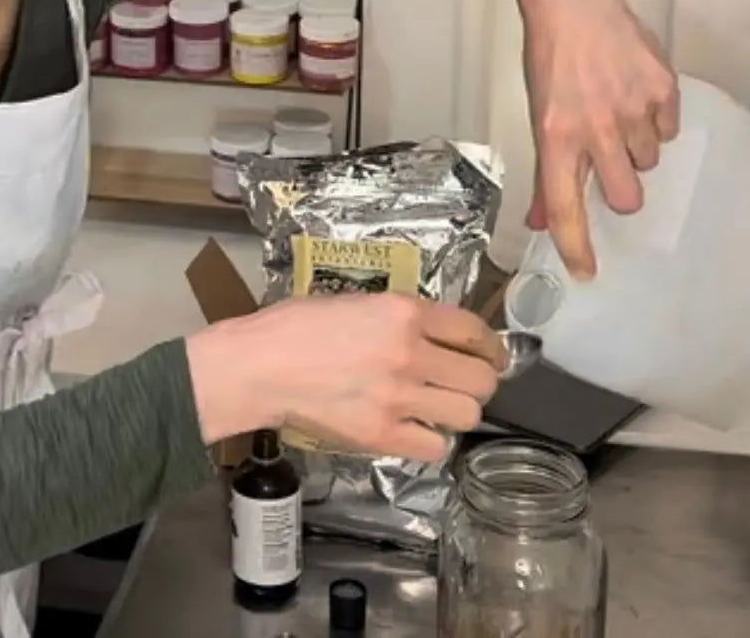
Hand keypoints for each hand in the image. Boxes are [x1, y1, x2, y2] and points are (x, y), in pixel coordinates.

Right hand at [186, 293, 503, 462]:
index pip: (473, 330)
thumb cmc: (295, 326)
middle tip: (463, 383)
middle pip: (481, 378)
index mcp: (403, 311)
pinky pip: (435, 447)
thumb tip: (433, 333)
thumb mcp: (355, 301)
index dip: (490, 346)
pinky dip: (429, 440)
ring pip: (467, 414)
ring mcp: (399, 397)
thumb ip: (398, 316)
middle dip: (479, 380)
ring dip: (457, 411)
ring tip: (437, 407)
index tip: (488, 354)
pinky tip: (413, 429)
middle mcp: (410, 353)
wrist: (259, 365)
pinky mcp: (383, 435)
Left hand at [515, 0, 679, 279]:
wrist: (572, 2)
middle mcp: (596, 129)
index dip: (575, 244)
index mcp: (556, 136)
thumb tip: (539, 219)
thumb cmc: (549, 60)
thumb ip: (546, 170)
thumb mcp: (537, 114)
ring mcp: (632, 110)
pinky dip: (654, 119)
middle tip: (607, 161)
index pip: (564, 205)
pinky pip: (668, 129)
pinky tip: (633, 93)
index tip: (585, 271)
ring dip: (634, 146)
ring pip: (648, 161)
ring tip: (615, 110)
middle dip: (620, 189)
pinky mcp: (662, 90)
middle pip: (625, 197)